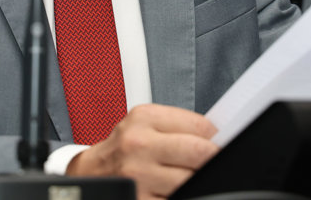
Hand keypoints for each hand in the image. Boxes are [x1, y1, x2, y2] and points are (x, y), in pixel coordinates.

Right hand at [66, 103, 218, 198]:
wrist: (89, 174)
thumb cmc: (122, 149)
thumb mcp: (142, 125)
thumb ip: (176, 126)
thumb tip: (217, 137)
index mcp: (144, 119)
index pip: (200, 126)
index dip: (217, 138)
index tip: (221, 145)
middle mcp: (139, 145)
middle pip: (200, 152)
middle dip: (213, 160)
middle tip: (214, 164)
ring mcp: (139, 176)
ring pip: (193, 180)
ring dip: (199, 181)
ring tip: (193, 177)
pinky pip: (178, 198)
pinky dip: (186, 194)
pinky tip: (176, 190)